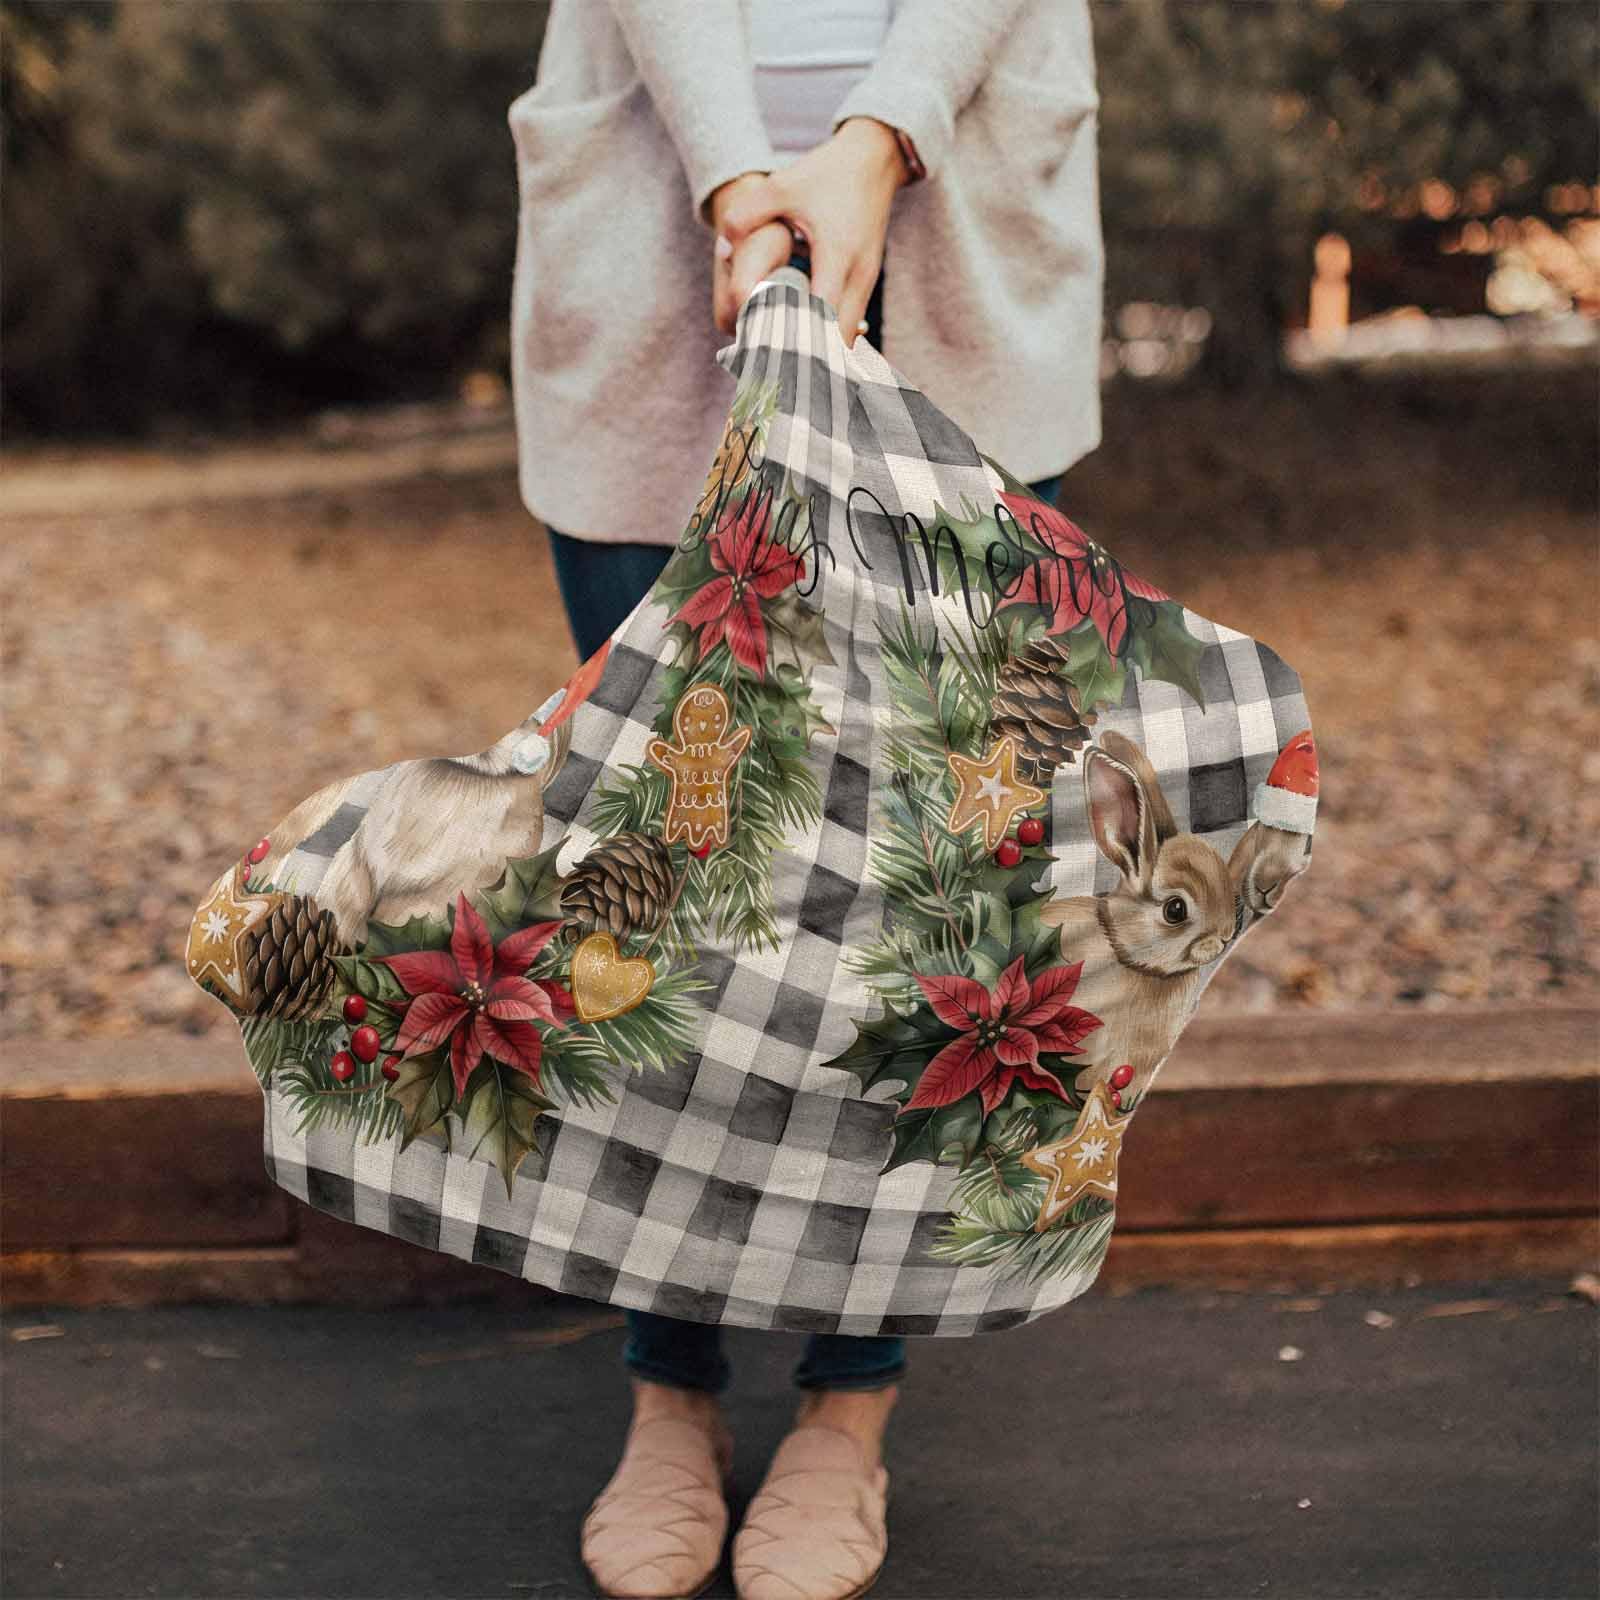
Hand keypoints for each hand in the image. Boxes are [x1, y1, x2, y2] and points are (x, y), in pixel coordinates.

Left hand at [716, 119, 907, 344]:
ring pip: (846, 338)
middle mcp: (858, 276)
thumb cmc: (827, 173)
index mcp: (837, 255)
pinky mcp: (866, 283)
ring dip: (819, 353)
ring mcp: (867, 282)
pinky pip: (848, 324)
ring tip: (785, 364)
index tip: (770, 360)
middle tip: (773, 372)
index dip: (797, 343)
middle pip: (838, 341)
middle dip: (808, 360)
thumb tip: (721, 249)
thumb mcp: (782, 186)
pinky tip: (802, 344)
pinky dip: (828, 338)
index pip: (820, 318)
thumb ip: (746, 214)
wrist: (874, 159)